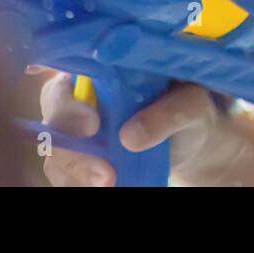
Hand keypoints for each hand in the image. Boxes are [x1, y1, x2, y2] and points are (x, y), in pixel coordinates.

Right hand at [37, 69, 221, 186]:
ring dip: (75, 170)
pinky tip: (104, 186)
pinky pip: (66, 172)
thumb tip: (130, 137)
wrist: (198, 140)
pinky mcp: (83, 157)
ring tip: (109, 182)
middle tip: (103, 168)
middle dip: (71, 144)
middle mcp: (83, 95)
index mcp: (105, 66)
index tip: (92, 123)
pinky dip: (77, 182)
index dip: (68, 99)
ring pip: (57, 149)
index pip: (67, 72)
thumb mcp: (192, 104)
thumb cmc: (193, 108)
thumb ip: (168, 111)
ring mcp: (79, 129)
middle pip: (55, 117)